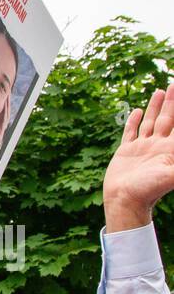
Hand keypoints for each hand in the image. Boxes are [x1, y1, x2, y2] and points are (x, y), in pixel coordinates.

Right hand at [104, 81, 173, 231]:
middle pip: (167, 118)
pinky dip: (133, 122)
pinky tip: (136, 111)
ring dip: (155, 107)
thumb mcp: (171, 174)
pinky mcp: (126, 152)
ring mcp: (142, 148)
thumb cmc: (149, 191)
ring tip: (159, 91)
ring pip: (150, 122)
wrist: (125, 202)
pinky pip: (130, 132)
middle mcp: (158, 145)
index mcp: (170, 148)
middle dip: (172, 102)